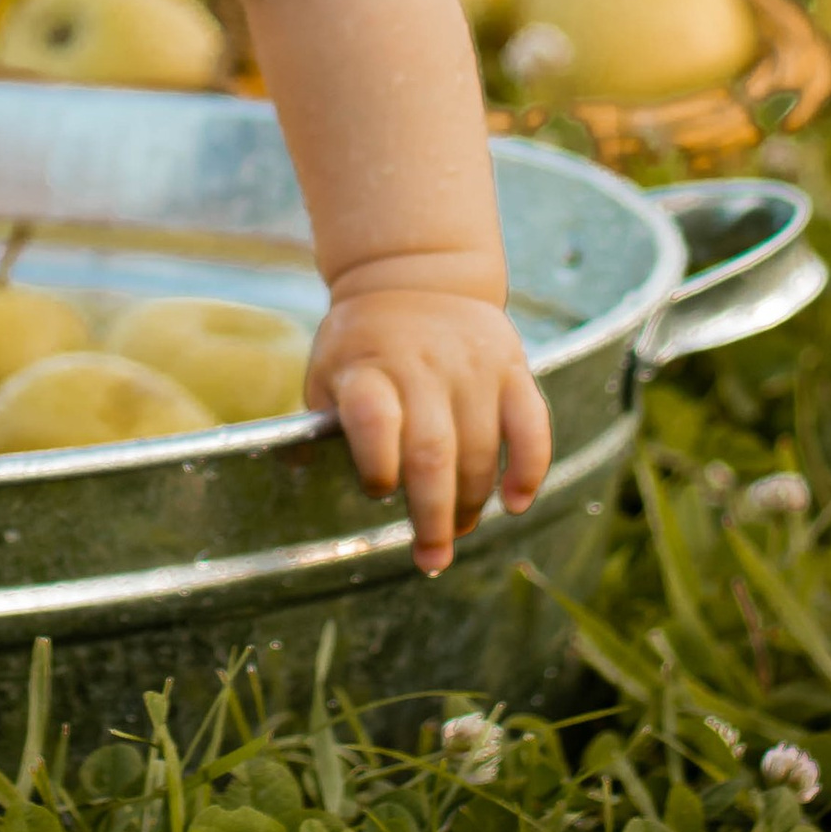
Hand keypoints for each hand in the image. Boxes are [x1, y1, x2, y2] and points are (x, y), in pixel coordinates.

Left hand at [306, 288, 551, 577]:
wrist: (413, 274)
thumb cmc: (361, 344)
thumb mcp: (325, 371)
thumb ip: (320, 424)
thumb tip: (299, 475)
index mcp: (367, 368)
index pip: (372, 418)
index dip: (377, 464)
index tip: (378, 493)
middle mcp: (420, 364)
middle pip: (431, 451)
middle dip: (433, 516)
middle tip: (431, 558)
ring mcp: (470, 364)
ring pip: (480, 449)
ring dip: (472, 503)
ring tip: (459, 531)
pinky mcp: (512, 365)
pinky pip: (531, 425)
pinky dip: (528, 469)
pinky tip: (514, 502)